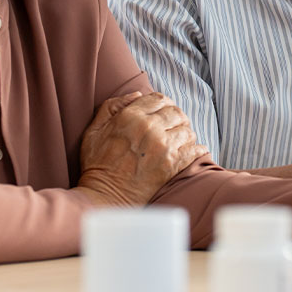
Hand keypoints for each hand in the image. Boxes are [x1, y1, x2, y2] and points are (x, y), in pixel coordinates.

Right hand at [77, 92, 207, 207]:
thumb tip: (137, 94)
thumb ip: (112, 107)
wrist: (104, 197)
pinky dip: (197, 150)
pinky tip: (193, 152)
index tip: (164, 112)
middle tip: (174, 127)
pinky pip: (195, 150)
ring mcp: (163, 146)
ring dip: (185, 134)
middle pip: (176, 112)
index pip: (159, 98)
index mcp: (130, 117)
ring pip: (187, 130)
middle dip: (177, 118)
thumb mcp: (93, 131)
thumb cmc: (97, 165)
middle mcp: (149, 128)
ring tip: (179, 141)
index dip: (163, 104)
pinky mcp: (172, 164)